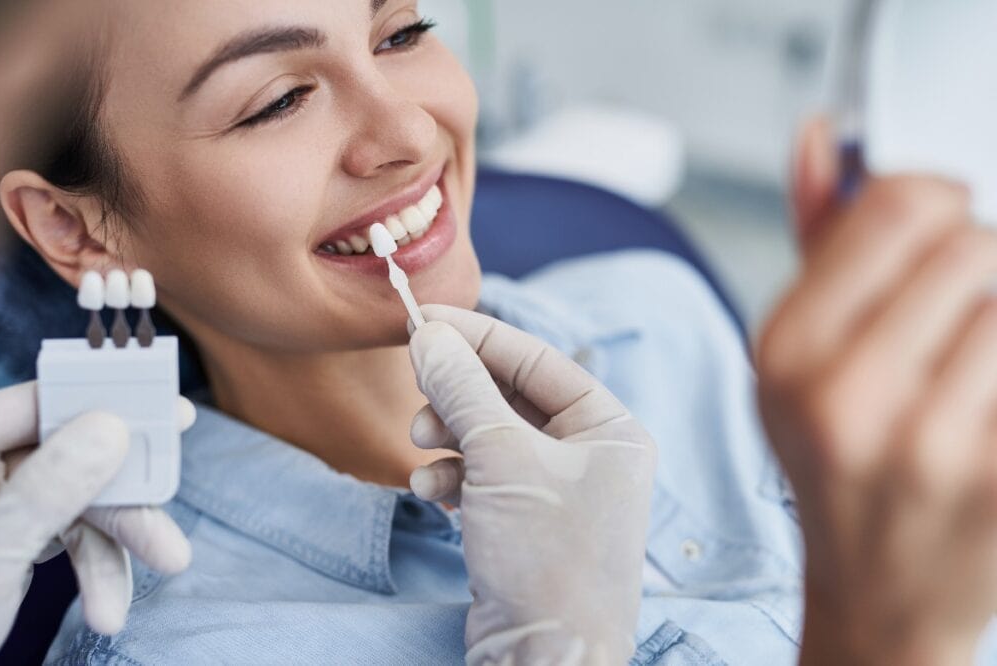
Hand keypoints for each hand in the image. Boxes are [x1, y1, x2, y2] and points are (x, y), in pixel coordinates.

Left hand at [0, 381, 195, 663]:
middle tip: (173, 520)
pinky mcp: (18, 536)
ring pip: (84, 501)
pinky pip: (75, 536)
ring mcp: (2, 501)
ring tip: (162, 572)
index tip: (171, 413)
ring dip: (121, 545)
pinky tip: (108, 609)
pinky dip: (98, 571)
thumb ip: (49, 487)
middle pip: (77, 458)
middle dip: (127, 503)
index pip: (40, 405)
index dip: (109, 405)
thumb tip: (111, 427)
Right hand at [407, 305, 656, 665]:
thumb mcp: (500, 459)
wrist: (544, 661)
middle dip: (458, 394)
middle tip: (416, 388)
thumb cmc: (545, 557)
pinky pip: (482, 477)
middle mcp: (590, 456)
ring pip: (489, 436)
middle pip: (509, 396)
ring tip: (421, 447)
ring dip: (448, 435)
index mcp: (610, 429)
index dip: (478, 336)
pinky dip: (452, 476)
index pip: (538, 361)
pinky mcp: (524, 524)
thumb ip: (463, 389)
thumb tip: (428, 334)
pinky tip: (430, 490)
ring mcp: (557, 493)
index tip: (424, 319)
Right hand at [757, 120, 996, 664]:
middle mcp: (849, 397)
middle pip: (976, 243)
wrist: (882, 595)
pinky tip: (986, 403)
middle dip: (977, 266)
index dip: (937, 201)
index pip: (898, 204)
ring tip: (972, 372)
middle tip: (954, 319)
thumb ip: (819, 236)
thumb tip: (822, 136)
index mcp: (787, 353)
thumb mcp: (800, 352)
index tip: (942, 225)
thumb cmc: (838, 465)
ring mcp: (935, 444)